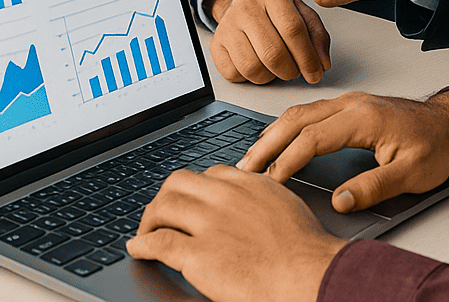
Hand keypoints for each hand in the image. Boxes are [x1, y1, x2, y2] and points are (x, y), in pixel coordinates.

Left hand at [129, 165, 345, 301]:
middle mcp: (225, 197)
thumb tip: (249, 206)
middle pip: (178, 182)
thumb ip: (261, 199)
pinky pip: (158, 242)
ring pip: (163, 206)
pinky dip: (142, 244)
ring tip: (146, 232)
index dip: (194, 189)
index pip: (210, 174)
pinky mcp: (197, 254)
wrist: (309, 275)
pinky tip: (138, 249)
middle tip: (160, 214)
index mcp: (248, 184)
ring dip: (149, 220)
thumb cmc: (305, 251)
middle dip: (165, 197)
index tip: (190, 202)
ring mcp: (209, 224)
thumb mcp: (285, 207)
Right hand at [210, 0, 331, 83]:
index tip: (316, 73)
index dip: (307, 58)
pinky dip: (250, 78)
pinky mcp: (216, 44)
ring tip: (277, 67)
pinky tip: (258, 65)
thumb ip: (317, 36)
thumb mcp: (301, 13)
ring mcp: (227, 25)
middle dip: (290, 71)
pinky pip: (234, 74)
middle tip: (296, 71)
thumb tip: (322, 64)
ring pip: (252, 68)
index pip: (293, 30)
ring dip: (271, 76)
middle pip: (272, 53)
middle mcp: (246, 6)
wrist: (244, 3)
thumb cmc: (275, 11)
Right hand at [238, 90, 448, 212]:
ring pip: (299, 112)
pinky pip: (308, 112)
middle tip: (244, 168)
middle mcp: (352, 104)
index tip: (270, 182)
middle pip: (296, 120)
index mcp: (364, 118)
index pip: (312, 139)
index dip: (287, 161)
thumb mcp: (411, 173)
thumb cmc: (434, 145)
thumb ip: (375, 187)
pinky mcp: (349, 106)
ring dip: (273, 133)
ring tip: (253, 157)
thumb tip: (341, 200)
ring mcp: (349, 102)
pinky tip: (277, 139)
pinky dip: (287, 126)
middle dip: (267, 145)